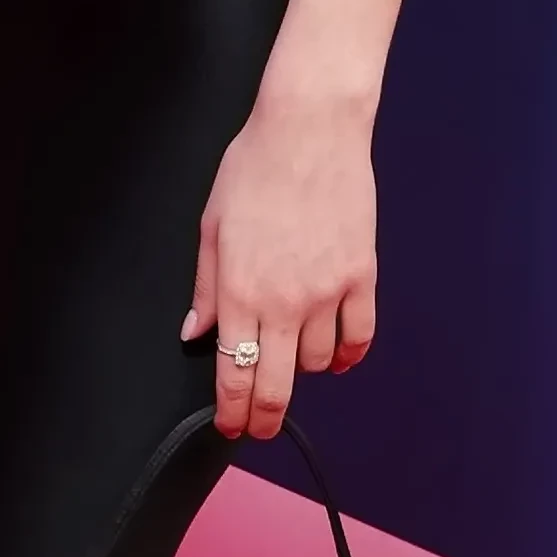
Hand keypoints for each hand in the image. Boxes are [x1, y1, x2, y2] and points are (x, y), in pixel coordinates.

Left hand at [182, 94, 376, 439]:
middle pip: (276, 384)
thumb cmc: (254, 168)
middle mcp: (284, 302)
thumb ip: (206, 287)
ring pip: (318, 363)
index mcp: (239, 291)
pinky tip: (338, 357)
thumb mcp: (212, 227)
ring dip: (303, 370)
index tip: (230, 426)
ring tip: (290, 359)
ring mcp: (327, 293)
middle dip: (263, 416)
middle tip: (258, 426)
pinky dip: (349, 355)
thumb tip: (196, 331)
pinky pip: (359, 335)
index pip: (234, 372)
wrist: (310, 130)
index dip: (232, 410)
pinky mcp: (361, 277)